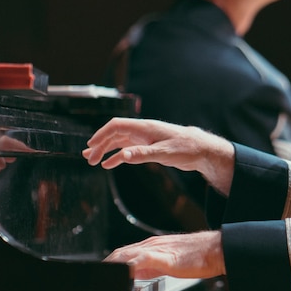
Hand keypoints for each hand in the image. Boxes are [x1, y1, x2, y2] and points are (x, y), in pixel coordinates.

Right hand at [82, 117, 234, 194]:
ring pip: (119, 141)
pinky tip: (108, 164)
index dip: (101, 134)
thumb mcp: (164, 153)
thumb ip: (143, 154)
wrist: (201, 150)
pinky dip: (117, 156)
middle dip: (100, 144)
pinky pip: (127, 150)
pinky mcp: (148, 146)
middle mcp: (142, 131)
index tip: (90, 145)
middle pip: (115, 134)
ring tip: (92, 159)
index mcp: (144, 128)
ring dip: (105, 150)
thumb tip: (122, 155)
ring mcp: (144, 138)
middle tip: (88, 158)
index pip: (117, 126)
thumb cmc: (186, 148)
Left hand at [104, 230, 225, 279]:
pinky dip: (129, 266)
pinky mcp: (164, 257)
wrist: (215, 249)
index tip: (101, 273)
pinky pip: (142, 260)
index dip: (109, 263)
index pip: (122, 254)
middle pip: (120, 254)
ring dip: (114, 265)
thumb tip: (134, 274)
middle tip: (97, 277)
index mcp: (151, 246)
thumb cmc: (197, 256)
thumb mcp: (168, 262)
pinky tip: (124, 273)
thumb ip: (151, 267)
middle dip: (107, 265)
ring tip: (104, 274)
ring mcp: (157, 249)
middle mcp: (151, 245)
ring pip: (127, 255)